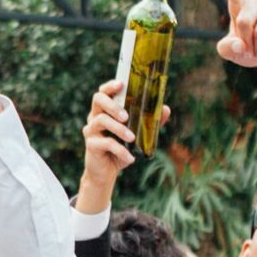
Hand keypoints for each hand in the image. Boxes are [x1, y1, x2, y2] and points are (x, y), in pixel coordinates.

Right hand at [77, 80, 165, 214]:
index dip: (110, 86)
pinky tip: (130, 157)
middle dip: (113, 105)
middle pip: (98, 100)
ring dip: (119, 129)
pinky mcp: (91, 145)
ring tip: (132, 138)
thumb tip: (165, 108)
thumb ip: (149, 121)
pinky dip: (120, 150)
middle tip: (127, 116)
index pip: (103, 92)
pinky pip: (105, 143)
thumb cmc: (121, 149)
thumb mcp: (137, 135)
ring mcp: (91, 130)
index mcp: (104, 111)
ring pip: (102, 121)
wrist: (107, 172)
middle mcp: (94, 117)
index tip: (121, 84)